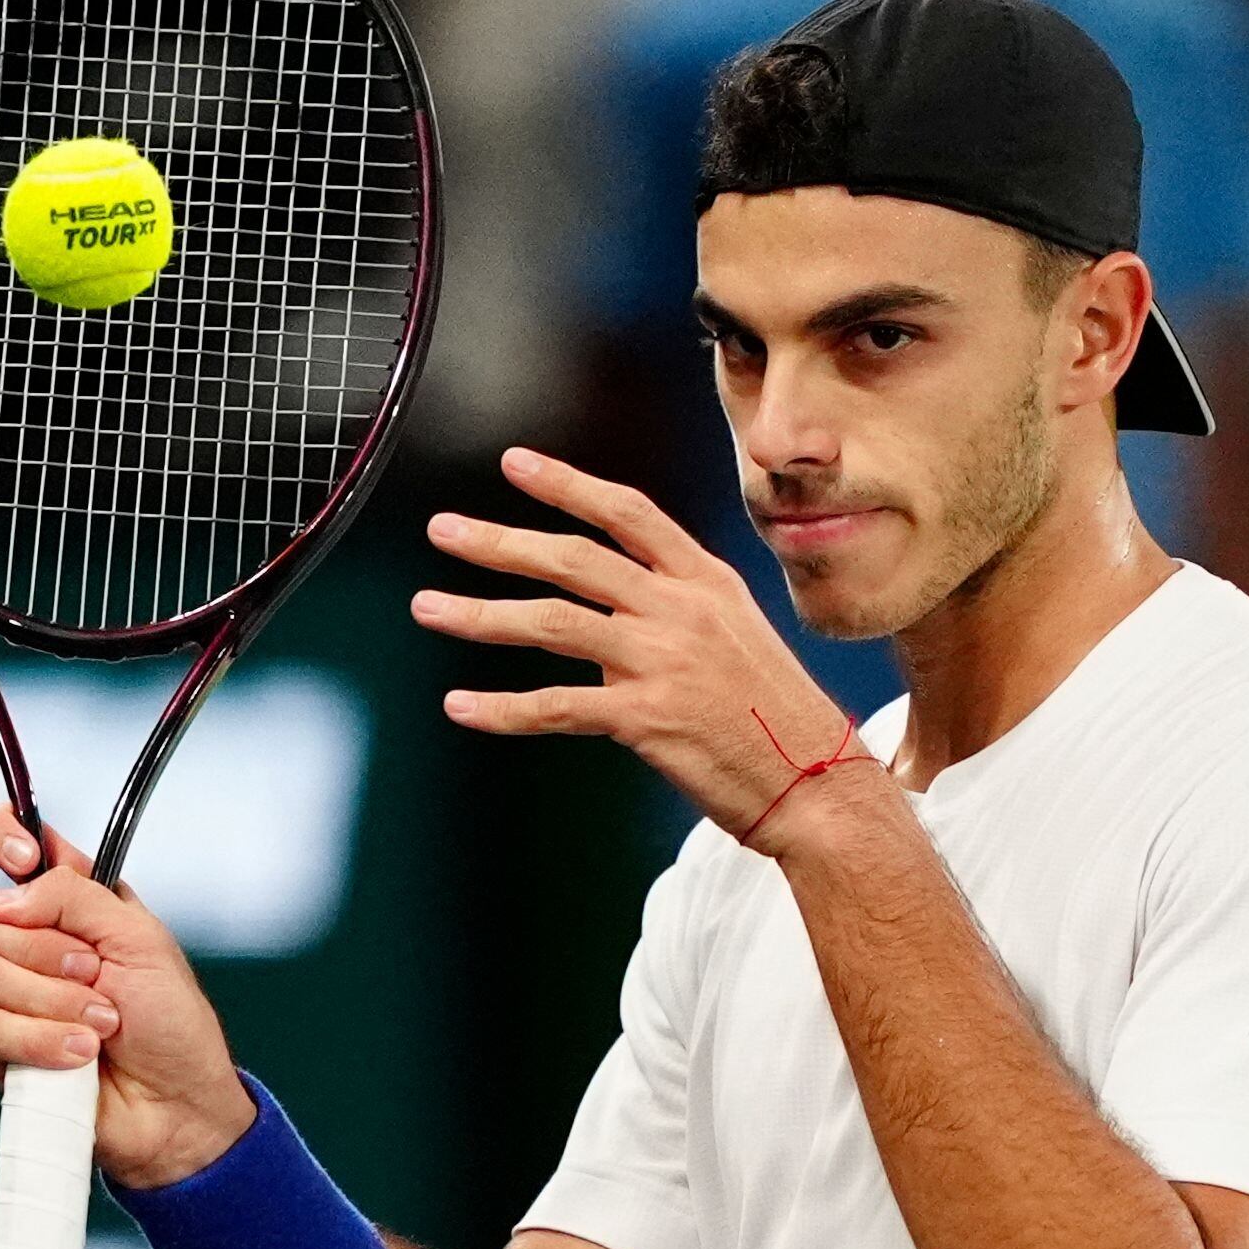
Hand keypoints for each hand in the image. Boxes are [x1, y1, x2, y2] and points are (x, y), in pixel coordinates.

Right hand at [0, 805, 254, 1188]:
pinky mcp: (1, 1049)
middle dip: (41, 949)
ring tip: (104, 1024)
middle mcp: (31, 944)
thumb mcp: (141, 939)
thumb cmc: (172, 1022)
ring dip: (54, 1002)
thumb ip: (74, 898)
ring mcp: (11, 997)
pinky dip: (43, 1040)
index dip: (0, 837)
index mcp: (69, 902)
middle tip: (94, 972)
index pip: (7, 843)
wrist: (175, 1105)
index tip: (23, 857)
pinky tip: (81, 1055)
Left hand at [411, 448, 876, 851]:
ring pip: (551, 622)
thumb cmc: (779, 720)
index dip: (567, 483)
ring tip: (429, 608)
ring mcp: (662, 661)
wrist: (820, 784)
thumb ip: (671, 621)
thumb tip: (605, 635)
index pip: (627, 513)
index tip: (515, 464)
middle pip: (573, 558)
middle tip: (443, 530)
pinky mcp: (645, 718)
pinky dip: (500, 708)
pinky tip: (461, 708)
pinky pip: (555, 705)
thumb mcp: (737, 642)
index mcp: (706, 582)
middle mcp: (681, 610)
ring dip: (480, 614)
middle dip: (499, 541)